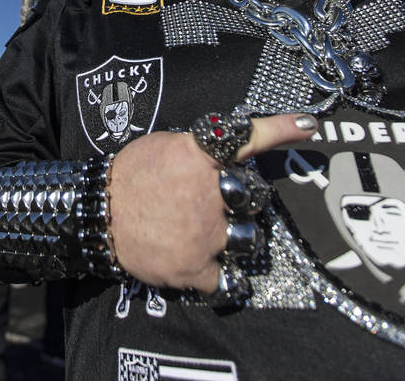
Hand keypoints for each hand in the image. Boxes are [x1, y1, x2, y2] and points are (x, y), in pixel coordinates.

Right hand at [108, 113, 317, 293]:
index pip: (244, 136)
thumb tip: (225, 150)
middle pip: (254, 195)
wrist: (96, 217)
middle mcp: (206, 191)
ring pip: (247, 237)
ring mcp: (204, 232)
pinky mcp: (195, 266)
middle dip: (241, 199)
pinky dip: (221, 277)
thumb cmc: (127, 179)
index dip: (280, 129)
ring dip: (233, 235)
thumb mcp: (162, 146)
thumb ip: (199, 150)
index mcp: (196, 155)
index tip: (307, 125)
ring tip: (203, 232)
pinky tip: (207, 267)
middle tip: (216, 201)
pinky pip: (228, 278)